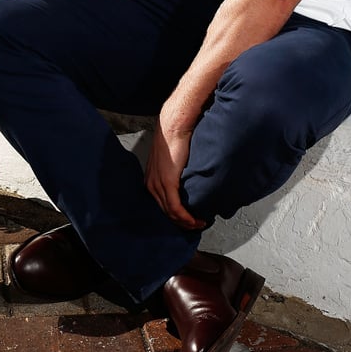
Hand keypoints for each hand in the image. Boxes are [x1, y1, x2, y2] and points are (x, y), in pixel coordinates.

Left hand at [145, 116, 205, 230]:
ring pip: (171, 213)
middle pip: (166, 212)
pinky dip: (186, 217)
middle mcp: (151, 184)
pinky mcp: (167, 183)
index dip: (175, 215)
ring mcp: (158, 184)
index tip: (188, 219)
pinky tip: (195, 220)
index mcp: (151, 179)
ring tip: (199, 223)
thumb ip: (175, 172)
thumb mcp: (172, 160)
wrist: (174, 126)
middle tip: (196, 225)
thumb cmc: (175, 138)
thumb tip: (186, 179)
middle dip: (181, 222)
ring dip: (186, 222)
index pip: (161, 204)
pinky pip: (175, 208)